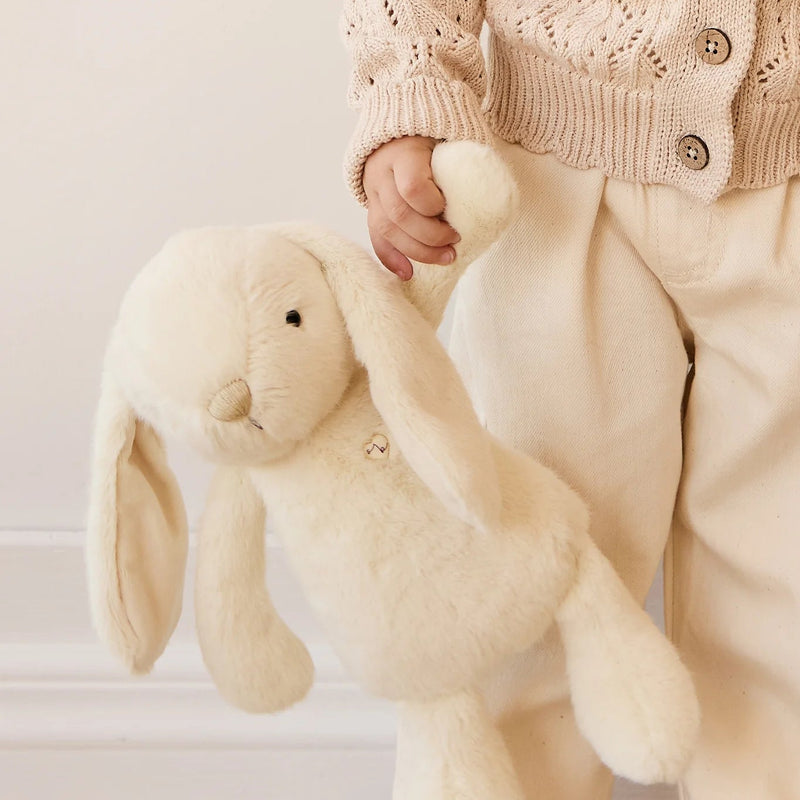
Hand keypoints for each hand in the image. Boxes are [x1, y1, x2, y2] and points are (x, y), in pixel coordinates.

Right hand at [363, 136, 460, 280]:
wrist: (400, 131)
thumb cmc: (434, 137)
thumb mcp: (449, 138)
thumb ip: (463, 160)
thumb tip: (490, 197)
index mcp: (403, 152)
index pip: (412, 187)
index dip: (432, 206)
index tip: (450, 210)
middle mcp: (382, 173)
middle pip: (399, 215)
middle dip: (430, 237)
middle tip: (454, 243)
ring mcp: (373, 193)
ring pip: (386, 230)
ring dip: (417, 251)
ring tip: (445, 259)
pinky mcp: (372, 208)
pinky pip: (376, 237)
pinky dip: (391, 258)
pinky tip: (407, 273)